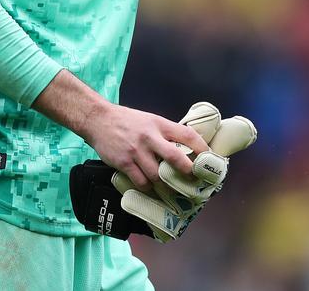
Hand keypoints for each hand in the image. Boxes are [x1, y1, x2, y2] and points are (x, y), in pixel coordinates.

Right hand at [80, 102, 209, 191]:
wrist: (98, 119)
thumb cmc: (126, 120)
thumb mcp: (150, 119)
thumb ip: (165, 132)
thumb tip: (183, 148)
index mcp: (160, 124)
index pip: (188, 135)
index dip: (202, 148)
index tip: (209, 159)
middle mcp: (150, 137)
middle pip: (176, 158)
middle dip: (188, 171)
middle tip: (193, 180)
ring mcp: (137, 151)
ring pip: (157, 175)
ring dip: (165, 185)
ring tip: (171, 189)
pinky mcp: (124, 163)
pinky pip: (141, 182)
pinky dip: (147, 187)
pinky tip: (150, 188)